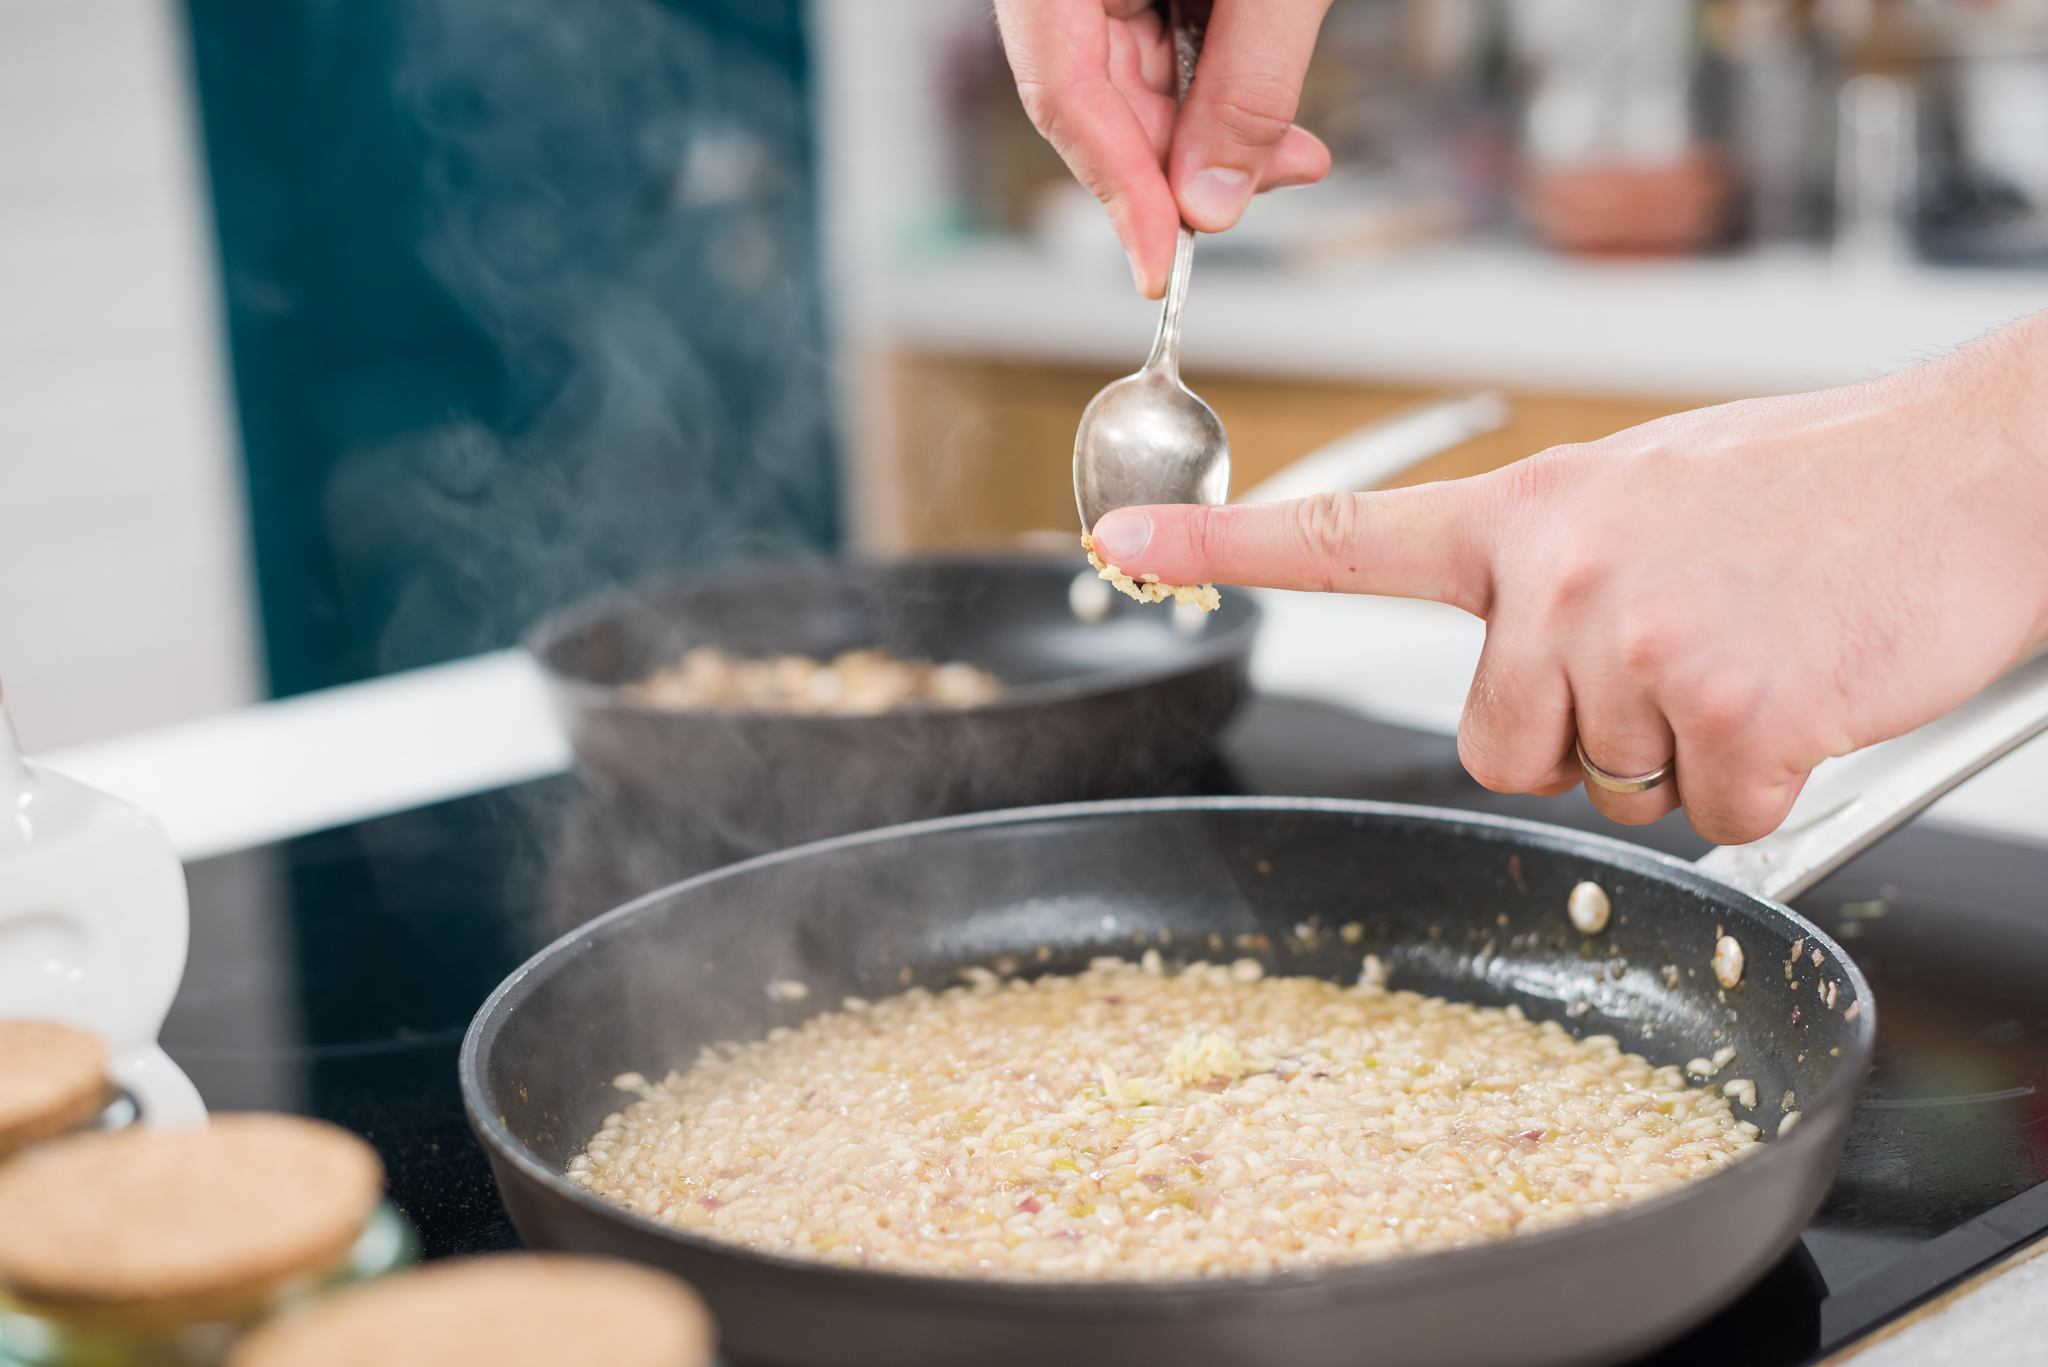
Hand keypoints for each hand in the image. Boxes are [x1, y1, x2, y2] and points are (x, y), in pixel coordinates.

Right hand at [992, 0, 1334, 297]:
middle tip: (1261, 187)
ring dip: (1211, 141)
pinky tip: (1266, 128)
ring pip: (1130, 93)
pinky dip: (1213, 101)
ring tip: (1288, 156)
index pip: (1062, 93)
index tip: (1159, 267)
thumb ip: (1247, 83)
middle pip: (1095, 103)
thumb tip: (1211, 202)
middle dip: (1184, 168)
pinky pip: (1156, 62)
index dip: (1117, 188)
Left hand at [1085, 313, 2047, 843]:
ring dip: (1681, 756)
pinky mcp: (1728, 710)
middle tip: (1680, 656)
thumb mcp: (1650, 490)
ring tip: (1756, 653)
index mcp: (1532, 512)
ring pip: (1607, 790)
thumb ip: (1556, 567)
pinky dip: (1767, 784)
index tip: (1123, 549)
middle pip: (1495, 746)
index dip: (1223, 552)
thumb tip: (1521, 652)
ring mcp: (1639, 642)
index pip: (1347, 537)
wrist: (1981, 469)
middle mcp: (1561, 574)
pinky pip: (1714, 818)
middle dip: (1579, 737)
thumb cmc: (1822, 486)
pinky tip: (1807, 694)